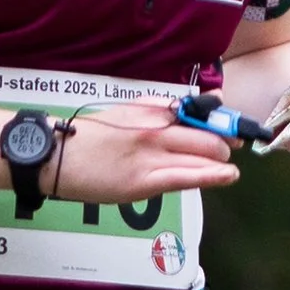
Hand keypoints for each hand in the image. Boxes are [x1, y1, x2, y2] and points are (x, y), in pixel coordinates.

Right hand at [50, 103, 236, 202]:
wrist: (57, 155)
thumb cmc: (90, 136)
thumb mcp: (126, 112)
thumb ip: (158, 110)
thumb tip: (188, 108)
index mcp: (151, 110)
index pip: (198, 112)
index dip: (221, 120)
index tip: (231, 126)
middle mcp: (156, 129)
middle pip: (207, 135)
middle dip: (225, 143)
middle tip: (232, 148)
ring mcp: (152, 155)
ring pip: (202, 156)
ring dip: (221, 161)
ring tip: (229, 166)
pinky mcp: (144, 181)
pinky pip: (187, 177)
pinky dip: (213, 176)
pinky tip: (228, 176)